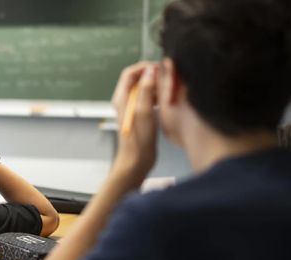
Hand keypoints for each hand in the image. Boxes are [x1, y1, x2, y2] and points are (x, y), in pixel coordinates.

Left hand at [111, 62, 158, 184]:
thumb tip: (150, 70)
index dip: (144, 67)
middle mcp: (124, 101)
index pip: (129, 72)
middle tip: (168, 79)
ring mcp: (132, 108)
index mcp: (121, 98)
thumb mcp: (144, 112)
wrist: (136, 161)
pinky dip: (157, 96)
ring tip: (169, 89)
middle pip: (137, 79)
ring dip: (156, 86)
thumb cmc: (138, 140)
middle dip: (152, 76)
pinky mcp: (140, 115)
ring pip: (144, 88)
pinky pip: (148, 99)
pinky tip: (167, 101)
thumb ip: (146, 90)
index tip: (159, 68)